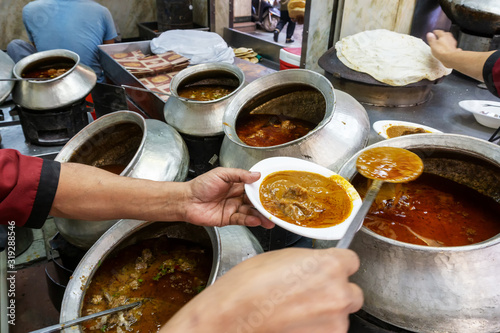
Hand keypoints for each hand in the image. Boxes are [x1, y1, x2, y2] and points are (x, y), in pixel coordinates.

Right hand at [161, 247, 362, 332]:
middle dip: (335, 293)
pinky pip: (328, 332)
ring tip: (295, 313)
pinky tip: (294, 325)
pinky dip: (316, 330)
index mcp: (330, 266)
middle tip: (310, 296)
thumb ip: (310, 261)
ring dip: (325, 314)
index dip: (337, 265)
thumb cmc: (247, 287)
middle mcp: (339, 294)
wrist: (231, 319)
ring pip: (340, 316)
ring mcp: (335, 323)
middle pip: (351, 292)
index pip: (351, 261)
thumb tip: (317, 266)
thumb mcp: (281, 258)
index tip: (328, 271)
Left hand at [183, 167, 274, 228]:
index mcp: (236, 184)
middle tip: (276, 208)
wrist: (187, 200)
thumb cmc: (201, 185)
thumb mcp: (221, 174)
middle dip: (265, 205)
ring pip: (250, 212)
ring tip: (270, 219)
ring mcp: (233, 208)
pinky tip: (256, 220)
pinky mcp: (228, 219)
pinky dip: (250, 220)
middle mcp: (236, 196)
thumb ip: (239, 175)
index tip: (274, 191)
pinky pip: (241, 220)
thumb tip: (256, 175)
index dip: (263, 190)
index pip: (253, 187)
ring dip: (260, 216)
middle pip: (254, 201)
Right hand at [426, 30, 460, 67]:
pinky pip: (452, 45)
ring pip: (450, 39)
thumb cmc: (441, 51)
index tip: (434, 32)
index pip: (440, 32)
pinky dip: (450, 45)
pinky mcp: (454, 49)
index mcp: (443, 36)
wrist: (449, 58)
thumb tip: (429, 34)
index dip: (436, 31)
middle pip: (446, 34)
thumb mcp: (433, 44)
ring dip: (447, 40)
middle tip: (440, 36)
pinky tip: (448, 47)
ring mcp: (453, 44)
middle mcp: (449, 38)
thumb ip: (431, 39)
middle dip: (443, 34)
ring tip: (444, 42)